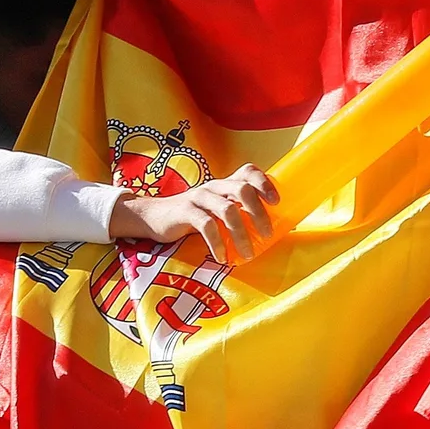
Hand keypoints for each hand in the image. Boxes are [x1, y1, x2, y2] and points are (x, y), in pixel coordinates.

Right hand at [108, 162, 280, 262]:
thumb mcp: (215, 210)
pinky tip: (222, 257)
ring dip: (241, 234)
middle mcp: (214, 186)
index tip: (277, 202)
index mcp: (224, 184)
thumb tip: (268, 230)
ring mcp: (199, 197)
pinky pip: (207, 226)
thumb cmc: (191, 217)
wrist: (152, 217)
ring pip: (227, 210)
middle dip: (258, 212)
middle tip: (266, 235)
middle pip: (242, 190)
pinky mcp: (185, 212)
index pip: (248, 171)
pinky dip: (218, 243)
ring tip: (247, 253)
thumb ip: (237, 213)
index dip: (265, 183)